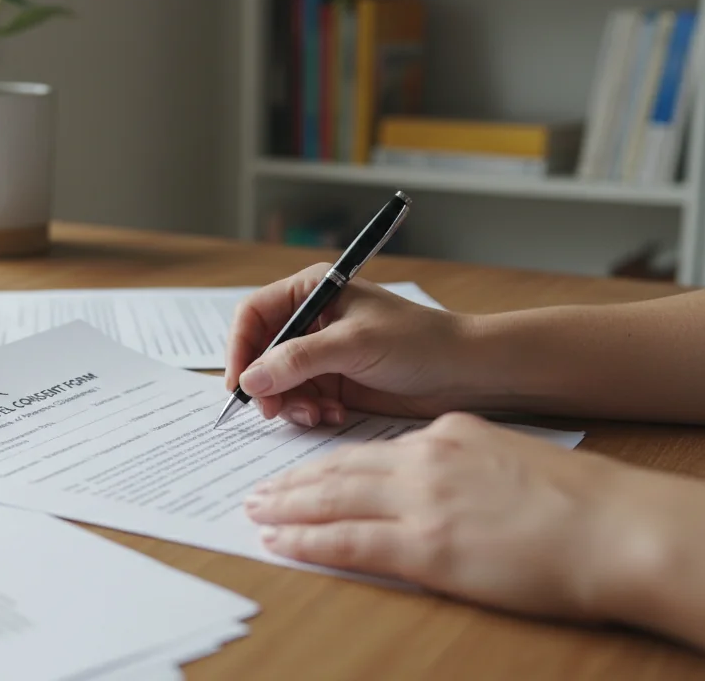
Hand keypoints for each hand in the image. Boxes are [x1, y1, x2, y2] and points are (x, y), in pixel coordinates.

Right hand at [225, 263, 475, 426]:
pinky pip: (301, 400)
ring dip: (290, 402)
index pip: (254, 315)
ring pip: (278, 382)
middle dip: (266, 383)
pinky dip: (310, 411)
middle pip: (260, 353)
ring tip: (317, 413)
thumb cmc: (418, 342)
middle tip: (274, 410)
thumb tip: (250, 380)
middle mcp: (311, 320)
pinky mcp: (334, 382)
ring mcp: (321, 353)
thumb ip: (298, 360)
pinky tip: (335, 414)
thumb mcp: (353, 345)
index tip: (240, 383)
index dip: (240, 348)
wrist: (464, 373)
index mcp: (312, 290)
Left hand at [243, 412, 639, 620]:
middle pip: (339, 468)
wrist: (616, 528)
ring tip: (256, 510)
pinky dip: (305, 540)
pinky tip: (279, 541)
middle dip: (293, 480)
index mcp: (448, 436)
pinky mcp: (424, 545)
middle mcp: (425, 460)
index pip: (372, 450)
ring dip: (287, 505)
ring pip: (331, 498)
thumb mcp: (510, 458)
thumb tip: (437, 480)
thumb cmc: (582, 503)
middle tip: (258, 488)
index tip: (303, 473)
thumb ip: (465, 462)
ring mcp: (421, 502)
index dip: (330, 463)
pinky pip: (345, 540)